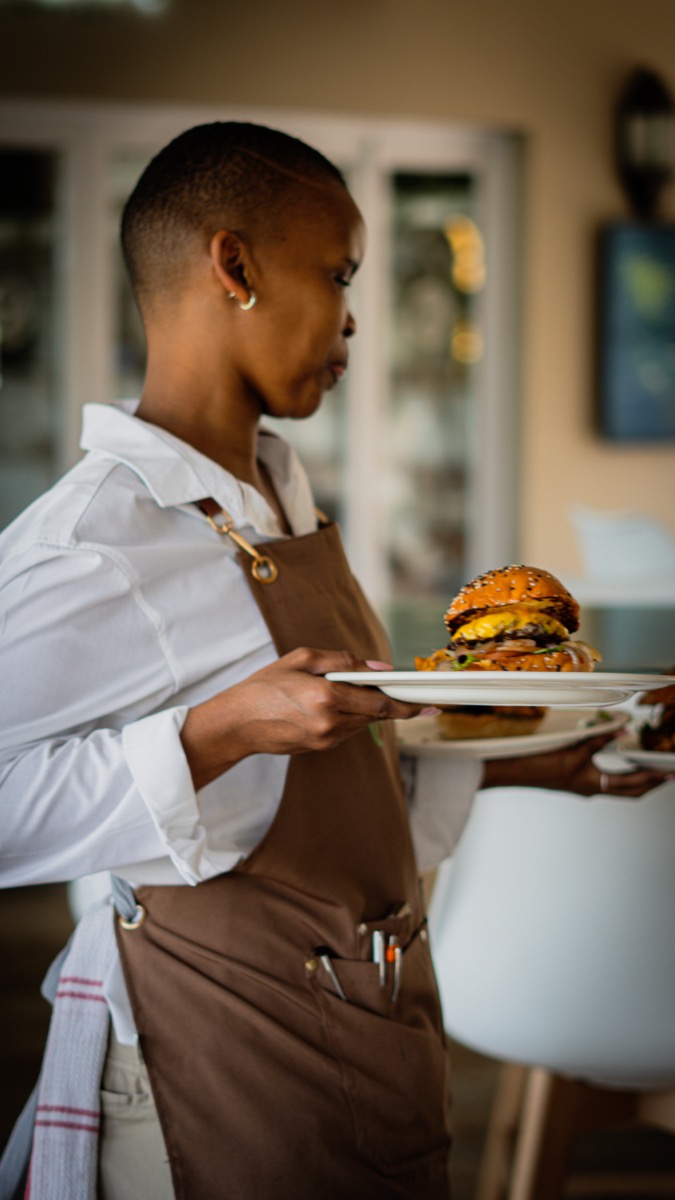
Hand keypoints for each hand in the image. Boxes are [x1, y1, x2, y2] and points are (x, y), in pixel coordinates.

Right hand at [181, 647, 424, 788]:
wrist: (237, 723)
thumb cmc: (265, 686)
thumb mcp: (301, 660)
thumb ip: (342, 661)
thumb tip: (377, 668)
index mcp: (325, 698)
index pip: (378, 704)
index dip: (407, 704)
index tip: (429, 703)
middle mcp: (329, 723)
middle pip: (375, 715)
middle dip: (391, 704)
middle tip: (409, 695)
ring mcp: (326, 740)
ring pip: (362, 723)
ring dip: (367, 708)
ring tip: (358, 692)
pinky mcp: (321, 748)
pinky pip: (347, 730)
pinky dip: (350, 716)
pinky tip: (336, 704)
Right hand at [481, 732, 669, 798]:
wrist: (514, 772)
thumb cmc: (538, 763)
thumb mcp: (572, 747)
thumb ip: (598, 738)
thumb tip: (623, 730)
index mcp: (593, 784)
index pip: (633, 784)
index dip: (653, 778)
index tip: (669, 774)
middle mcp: (591, 789)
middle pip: (630, 791)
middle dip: (650, 783)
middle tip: (667, 775)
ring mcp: (583, 787)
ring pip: (619, 788)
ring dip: (636, 781)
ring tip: (650, 770)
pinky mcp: (575, 782)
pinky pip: (606, 781)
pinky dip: (619, 775)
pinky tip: (621, 764)